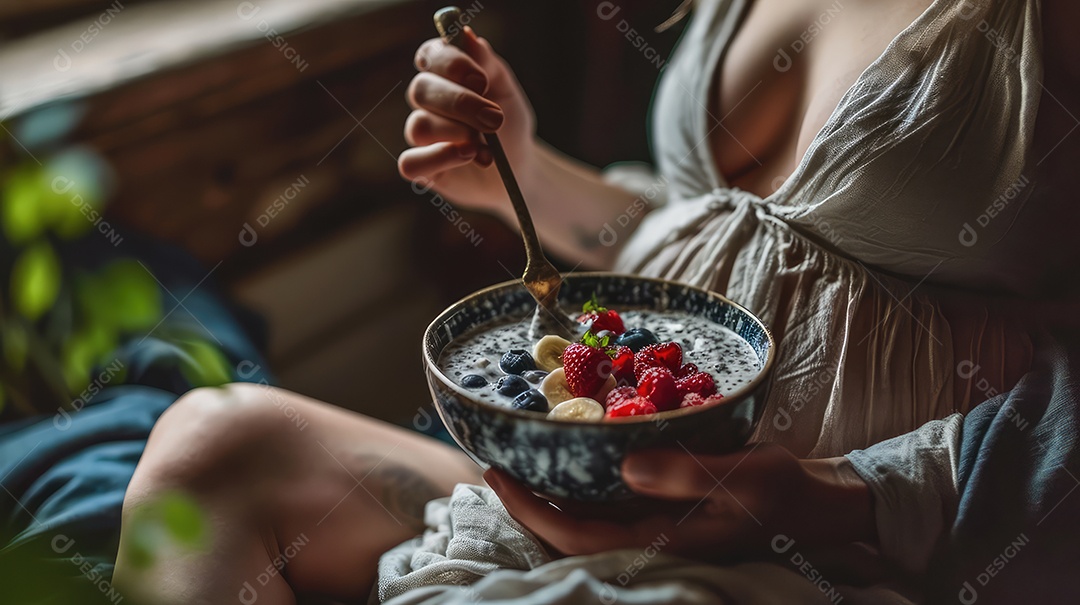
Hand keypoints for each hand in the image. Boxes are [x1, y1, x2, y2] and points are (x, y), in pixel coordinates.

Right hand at [399, 26, 536, 218]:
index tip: (481, 80)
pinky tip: (468, 157)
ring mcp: (420, 134)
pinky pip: (409, 162)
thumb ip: (488, 63)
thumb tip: (466, 37)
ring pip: (418, 126)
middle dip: (460, 104)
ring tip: (485, 146)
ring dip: (458, 134)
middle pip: (420, 90)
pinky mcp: (420, 166)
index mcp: (444, 74)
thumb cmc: (509, 125)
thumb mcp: (506, 90)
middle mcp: (427, 101)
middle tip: (495, 120)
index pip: (430, 56)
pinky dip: (440, 159)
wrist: (517, 168)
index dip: (450, 63)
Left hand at [485, 444, 876, 558]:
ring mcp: (652, 523)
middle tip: (491, 460)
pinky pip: (606, 499)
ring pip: (583, 516)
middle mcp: (647, 537)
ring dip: (547, 490)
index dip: (531, 511)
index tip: (497, 475)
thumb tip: (625, 465)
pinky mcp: (660, 505)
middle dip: (525, 501)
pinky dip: (578, 479)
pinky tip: (566, 451)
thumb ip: (686, 474)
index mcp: (661, 541)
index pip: (577, 536)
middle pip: (568, 530)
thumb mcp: (744, 478)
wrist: (812, 501)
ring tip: (516, 454)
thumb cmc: (784, 492)